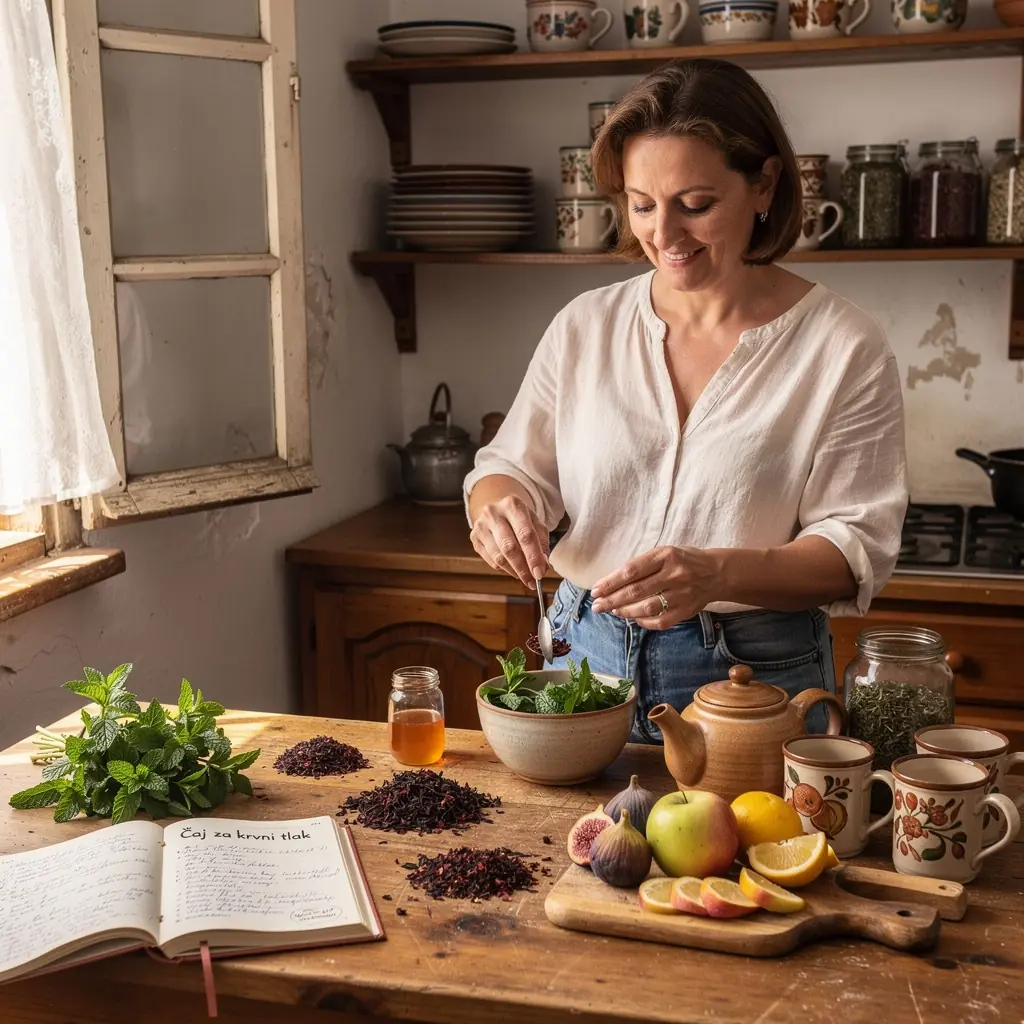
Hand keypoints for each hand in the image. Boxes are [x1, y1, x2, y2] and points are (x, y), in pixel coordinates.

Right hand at [470, 494, 548, 585]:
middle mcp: (494, 513)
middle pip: (510, 547)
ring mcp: (481, 525)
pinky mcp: (474, 537)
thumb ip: (542, 543)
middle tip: (532, 581)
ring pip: (498, 557)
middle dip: (523, 568)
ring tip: (525, 577)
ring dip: (514, 571)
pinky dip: (504, 569)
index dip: (533, 556)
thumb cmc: (520, 519)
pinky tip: (513, 570)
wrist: (498, 509)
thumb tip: (543, 565)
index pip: (525, 534)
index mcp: (513, 504)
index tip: (540, 573)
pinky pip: (491, 560)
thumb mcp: (536, 523)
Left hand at [590, 546, 720, 628]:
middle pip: (636, 591)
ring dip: (625, 611)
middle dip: (612, 599)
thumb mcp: (664, 552)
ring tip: (612, 611)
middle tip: (597, 605)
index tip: (596, 590)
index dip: (611, 582)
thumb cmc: (683, 561)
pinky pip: (661, 621)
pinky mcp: (687, 610)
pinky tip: (633, 618)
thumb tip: (612, 583)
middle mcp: (674, 574)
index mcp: (665, 556)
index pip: (631, 571)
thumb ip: (642, 565)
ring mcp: (682, 594)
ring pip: (647, 607)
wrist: (717, 573)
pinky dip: (643, 622)